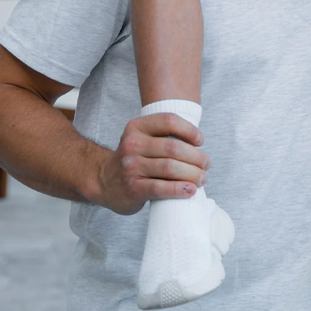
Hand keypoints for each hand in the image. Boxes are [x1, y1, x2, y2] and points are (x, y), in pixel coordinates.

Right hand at [95, 114, 210, 215]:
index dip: (190, 130)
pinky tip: (190, 190)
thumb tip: (198, 143)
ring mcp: (131, 167)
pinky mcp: (133, 188)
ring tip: (202, 178)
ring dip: (192, 174)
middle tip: (206, 164)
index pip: (169, 121)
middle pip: (173, 148)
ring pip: (170, 168)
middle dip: (196, 157)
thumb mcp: (142, 138)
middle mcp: (132, 144)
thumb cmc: (134, 158)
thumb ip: (164, 135)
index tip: (201, 141)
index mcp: (137, 127)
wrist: (103, 182)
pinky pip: (161, 188)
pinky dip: (179, 189)